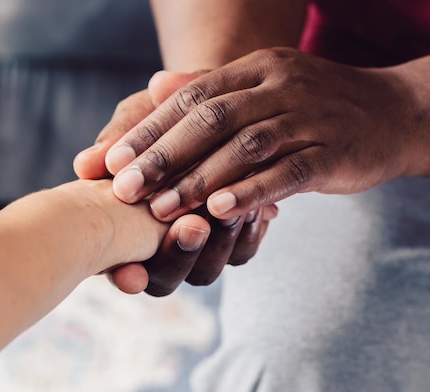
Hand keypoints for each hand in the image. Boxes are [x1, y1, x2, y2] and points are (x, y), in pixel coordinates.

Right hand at [75, 72, 276, 295]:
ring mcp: (198, 250)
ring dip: (217, 244)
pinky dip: (248, 231)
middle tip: (192, 226)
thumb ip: (120, 139)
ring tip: (229, 210)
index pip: (121, 268)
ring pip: (206, 271)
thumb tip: (83, 163)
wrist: (217, 112)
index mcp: (121, 232)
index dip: (124, 275)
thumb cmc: (164, 116)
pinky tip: (258, 205)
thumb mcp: (144, 116)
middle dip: (179, 255)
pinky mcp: (234, 240)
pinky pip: (242, 251)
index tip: (132, 273)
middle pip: (165, 280)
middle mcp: (157, 250)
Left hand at [104, 47, 429, 220]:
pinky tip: (220, 210)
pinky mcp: (335, 153)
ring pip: (247, 147)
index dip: (149, 129)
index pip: (191, 97)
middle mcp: (280, 85)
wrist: (391, 111)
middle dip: (164, 155)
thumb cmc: (310, 105)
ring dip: (200, 179)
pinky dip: (253, 190)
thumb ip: (207, 89)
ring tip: (162, 209)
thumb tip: (153, 86)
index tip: (111, 161)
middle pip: (212, 119)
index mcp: (255, 69)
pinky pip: (289, 171)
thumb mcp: (260, 86)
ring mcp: (311, 117)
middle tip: (125, 188)